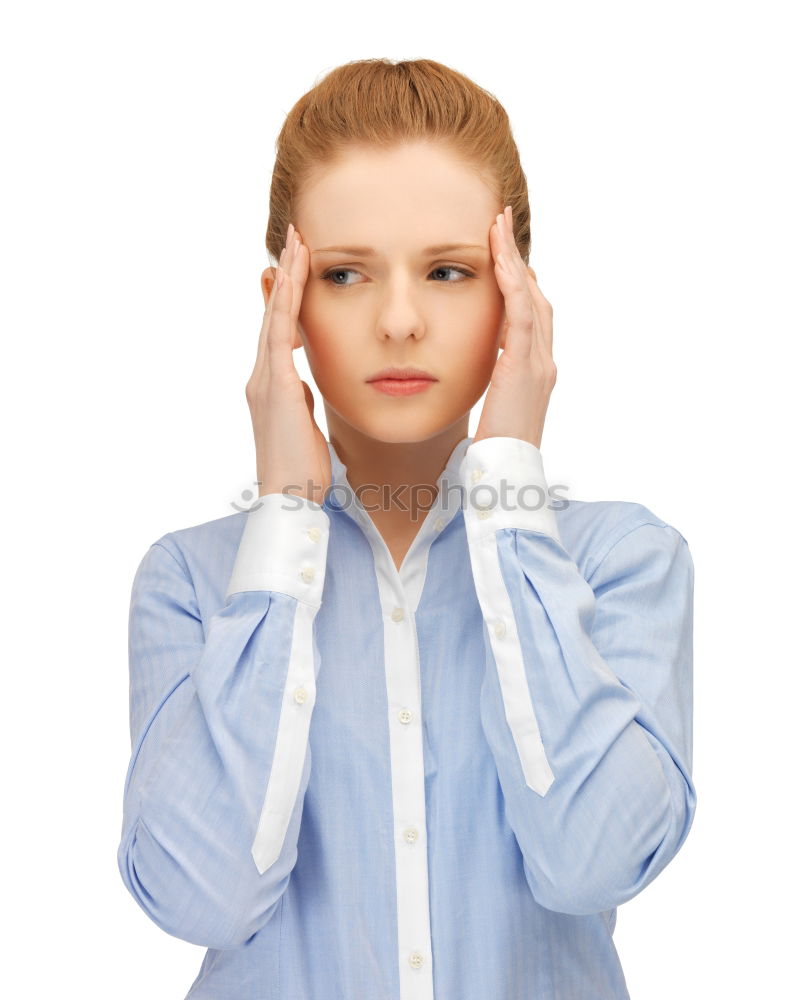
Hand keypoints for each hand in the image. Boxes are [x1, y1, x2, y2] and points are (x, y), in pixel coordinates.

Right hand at [245, 223, 331, 502]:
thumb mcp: (302, 423)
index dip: (286, 296)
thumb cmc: (300, 467)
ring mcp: (265, 381)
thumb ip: (298, 399)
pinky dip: (285, 305)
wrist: (288, 495)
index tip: (296, 266)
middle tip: (294, 238)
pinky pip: (279, 337)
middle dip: (285, 275)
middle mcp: (262, 378)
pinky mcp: (276, 388)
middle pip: (272, 315)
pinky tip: (292, 279)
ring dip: (286, 279)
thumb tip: (302, 384)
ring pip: (274, 318)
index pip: (278, 331)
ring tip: (297, 245)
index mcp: (270, 386)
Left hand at [472, 205, 556, 450]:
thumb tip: (482, 374)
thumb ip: (493, 386)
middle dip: (518, 260)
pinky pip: (520, 315)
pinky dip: (512, 284)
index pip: (531, 315)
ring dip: (514, 260)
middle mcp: (544, 362)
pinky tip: (500, 259)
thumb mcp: (495, 411)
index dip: (519, 282)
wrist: (509, 474)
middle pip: (536, 297)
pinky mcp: (524, 368)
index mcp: (537, 371)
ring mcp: (539, 363)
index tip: (503, 255)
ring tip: (498, 228)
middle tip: (501, 227)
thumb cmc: (497, 451)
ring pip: (530, 298)